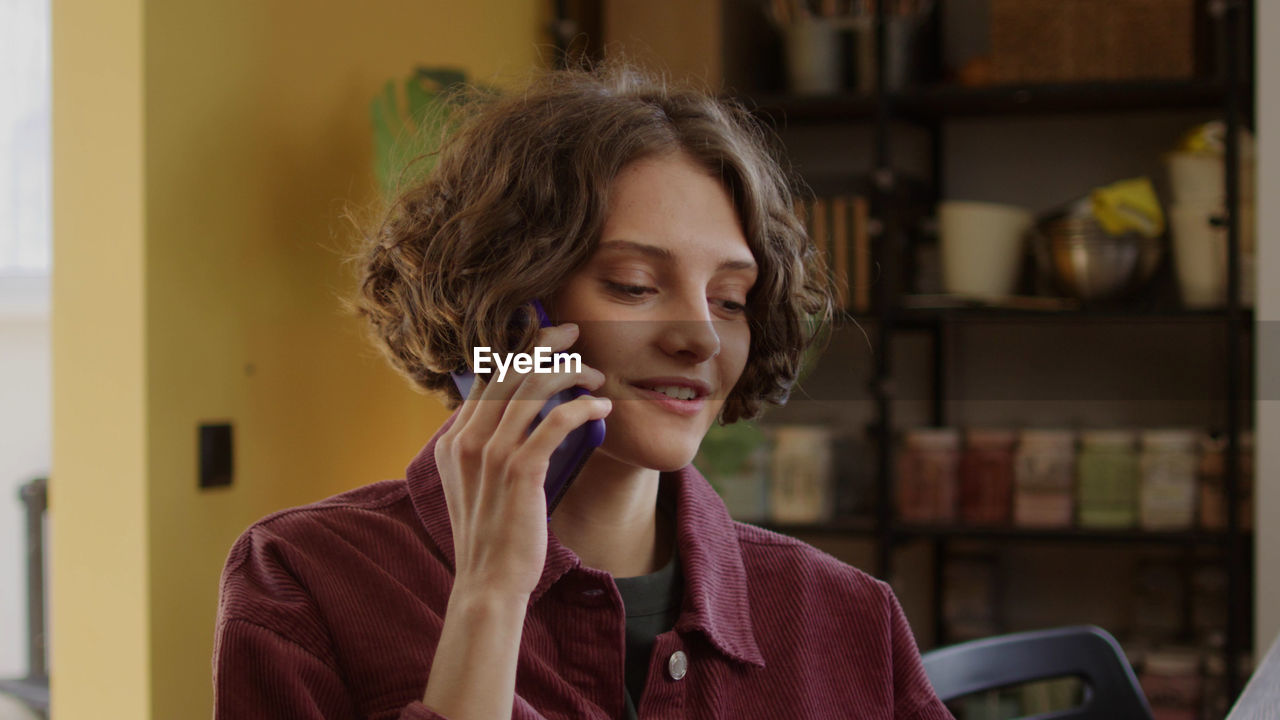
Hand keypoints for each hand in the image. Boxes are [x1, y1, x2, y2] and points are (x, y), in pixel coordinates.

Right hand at [434, 323, 611, 598]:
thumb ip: (487, 448)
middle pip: (509, 370)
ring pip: (533, 387)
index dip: (519, 349)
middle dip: (544, 343)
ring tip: (596, 373)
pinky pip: (556, 421)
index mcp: (453, 441)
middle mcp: (467, 441)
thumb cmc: (492, 536)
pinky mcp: (520, 472)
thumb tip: (518, 413)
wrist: (488, 583)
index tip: (547, 336)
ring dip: (570, 372)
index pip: (487, 377)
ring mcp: (491, 455)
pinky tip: (601, 406)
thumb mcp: (476, 484)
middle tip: (573, 331)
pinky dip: (583, 406)